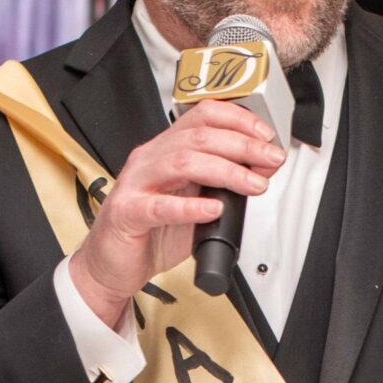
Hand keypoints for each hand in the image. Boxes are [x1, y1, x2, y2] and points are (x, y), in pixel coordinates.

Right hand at [69, 105, 284, 330]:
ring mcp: (136, 185)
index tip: (265, 136)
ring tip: (251, 184)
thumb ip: (221, 187)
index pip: (202, 117)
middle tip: (270, 159)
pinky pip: (159, 206)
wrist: (112, 266)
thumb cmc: (150, 234)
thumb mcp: (194, 203)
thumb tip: (260, 170)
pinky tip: (212, 209)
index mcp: (165, 151)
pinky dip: (190, 207)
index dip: (238, 121)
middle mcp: (150, 160)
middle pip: (199, 137)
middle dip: (242, 146)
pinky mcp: (128, 214)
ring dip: (225, 171)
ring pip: (182, 162)